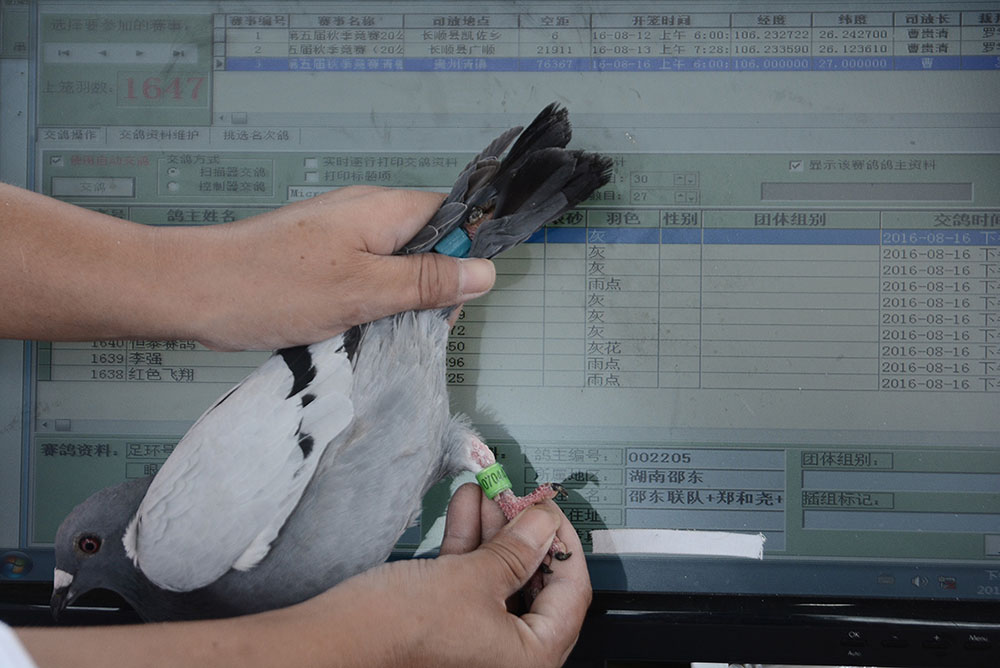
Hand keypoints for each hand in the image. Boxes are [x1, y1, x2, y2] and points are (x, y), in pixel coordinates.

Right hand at [16, 485, 588, 667]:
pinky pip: (470, 581)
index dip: (565, 543)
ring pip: (500, 577)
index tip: (553, 508)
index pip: (571, 593)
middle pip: (535, 584)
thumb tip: (543, 523)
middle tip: (520, 494)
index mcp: (529, 659)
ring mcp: (473, 642)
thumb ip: (517, 549)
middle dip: (524, 532)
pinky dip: (469, 545)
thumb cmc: (398, 628)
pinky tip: (465, 506)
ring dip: (494, 531)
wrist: (328, 645)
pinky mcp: (443, 628)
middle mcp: (505, 657)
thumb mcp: (472, 578)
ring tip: (488, 489)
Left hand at [174, 186, 495, 349]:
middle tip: (413, 325)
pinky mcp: (319, 257)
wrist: (195, 290)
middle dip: (430, 287)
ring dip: (397, 300)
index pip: (450, 216)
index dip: (465, 253)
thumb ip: (426, 282)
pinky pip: (365, 276)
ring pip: (394, 265)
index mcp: (383, 210)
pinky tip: (354, 327)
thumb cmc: (274, 286)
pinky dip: (368, 303)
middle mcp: (365, 213)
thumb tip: (483, 272)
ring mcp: (340, 235)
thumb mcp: (364, 291)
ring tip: (379, 329)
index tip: (457, 297)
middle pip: (425, 244)